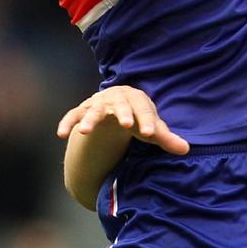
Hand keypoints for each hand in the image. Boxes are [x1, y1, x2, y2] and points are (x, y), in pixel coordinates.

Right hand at [56, 85, 189, 155]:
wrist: (115, 107)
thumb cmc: (137, 118)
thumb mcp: (151, 127)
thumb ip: (166, 138)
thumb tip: (186, 149)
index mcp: (136, 99)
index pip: (143, 108)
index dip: (147, 120)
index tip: (151, 134)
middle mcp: (116, 98)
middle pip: (120, 104)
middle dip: (123, 113)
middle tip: (127, 124)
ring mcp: (98, 104)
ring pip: (93, 109)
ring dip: (89, 119)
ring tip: (84, 131)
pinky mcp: (82, 111)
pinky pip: (72, 115)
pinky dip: (67, 122)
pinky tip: (60, 134)